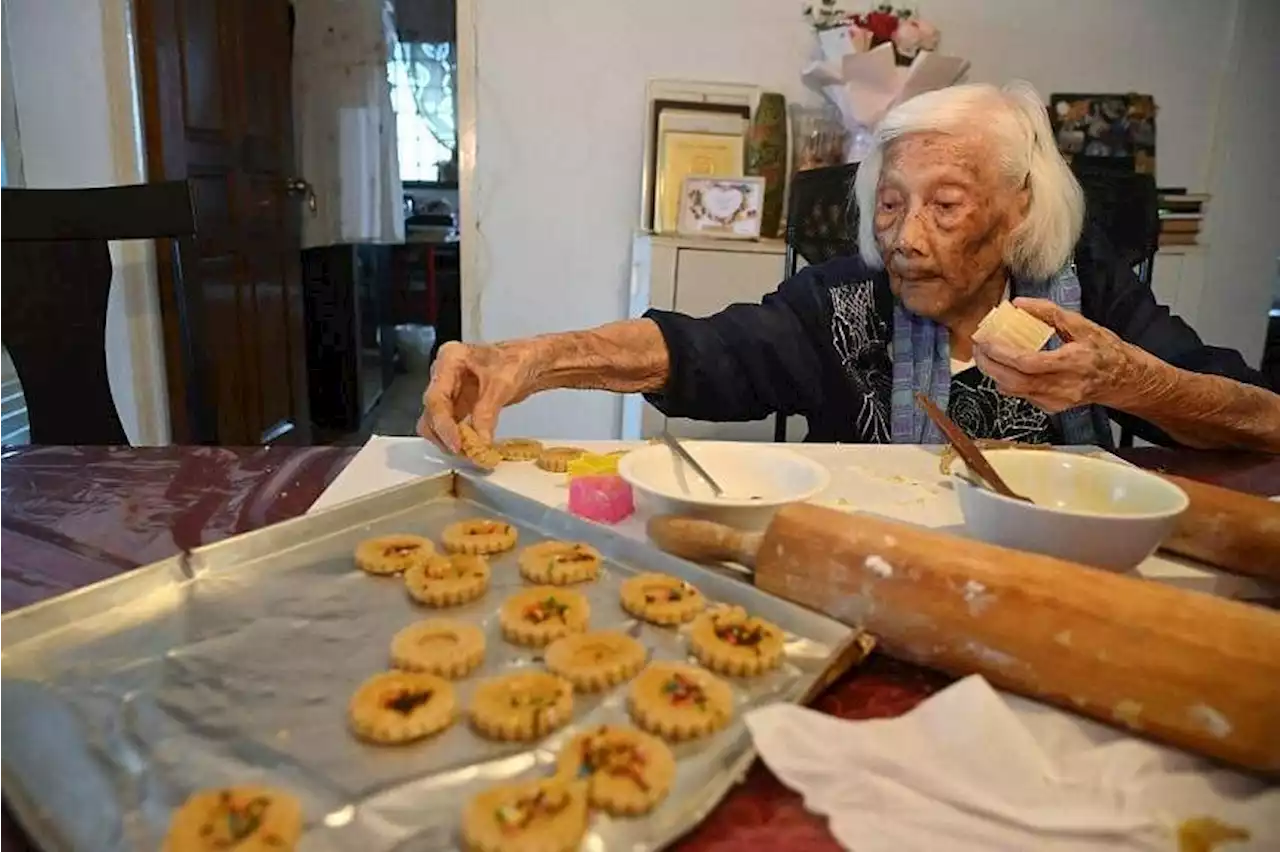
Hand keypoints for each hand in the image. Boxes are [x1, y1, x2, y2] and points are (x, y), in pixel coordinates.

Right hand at [417, 340, 543, 453]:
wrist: (530, 363)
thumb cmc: (516, 362)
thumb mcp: (502, 385)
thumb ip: (487, 413)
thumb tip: (480, 442)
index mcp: (449, 360)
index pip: (436, 398)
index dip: (443, 425)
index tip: (457, 444)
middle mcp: (443, 375)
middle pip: (432, 412)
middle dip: (444, 435)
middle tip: (465, 452)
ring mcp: (449, 390)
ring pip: (436, 422)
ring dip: (449, 439)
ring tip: (471, 452)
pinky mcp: (458, 404)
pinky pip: (451, 425)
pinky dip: (459, 438)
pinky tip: (472, 447)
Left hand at [972, 298, 1138, 412]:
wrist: (1122, 379)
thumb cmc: (1104, 350)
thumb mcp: (1082, 324)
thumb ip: (1049, 312)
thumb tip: (1018, 304)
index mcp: (1073, 362)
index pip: (1027, 363)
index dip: (1001, 353)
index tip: (985, 340)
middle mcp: (1064, 386)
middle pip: (1013, 381)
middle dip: (988, 364)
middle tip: (978, 347)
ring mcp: (1056, 401)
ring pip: (1013, 391)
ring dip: (994, 372)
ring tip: (986, 354)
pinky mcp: (1051, 408)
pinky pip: (1021, 395)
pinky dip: (1008, 379)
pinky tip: (1005, 366)